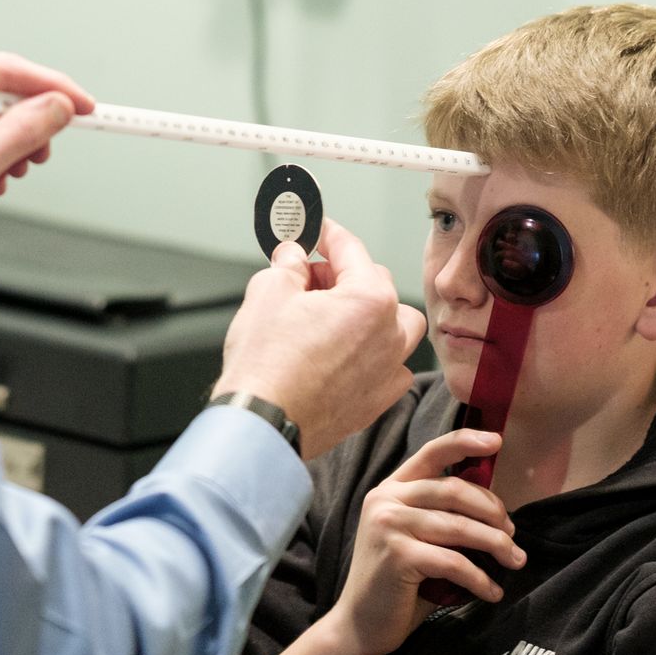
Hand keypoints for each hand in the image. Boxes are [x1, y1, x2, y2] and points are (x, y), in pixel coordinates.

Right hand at [215, 218, 426, 458]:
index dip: (327, 233)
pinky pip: (389, 366)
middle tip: (306, 276)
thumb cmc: (265, 365)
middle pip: (376, 284)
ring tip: (330, 315)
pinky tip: (340, 353)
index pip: (351, 249)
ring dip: (368, 313)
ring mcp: (387, 371)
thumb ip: (289, 264)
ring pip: (394, 326)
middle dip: (342, 274)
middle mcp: (389, 334)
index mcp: (370, 299)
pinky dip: (371, 354)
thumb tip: (294, 257)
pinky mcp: (377, 401)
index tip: (315, 230)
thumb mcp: (268, 291)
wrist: (261, 425)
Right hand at [326, 428, 523, 654]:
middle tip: (513, 536)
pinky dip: (480, 579)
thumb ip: (440, 514)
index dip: (465, 442)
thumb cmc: (396, 581)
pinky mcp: (397, 556)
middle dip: (493, 511)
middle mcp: (386, 500)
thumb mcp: (414, 536)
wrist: (360, 624)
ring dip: (496, 545)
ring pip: (459, 526)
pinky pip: (453, 561)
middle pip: (454, 490)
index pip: (431, 453)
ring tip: (515, 562)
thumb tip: (495, 507)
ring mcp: (388, 526)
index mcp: (391, 488)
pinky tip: (492, 592)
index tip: (496, 440)